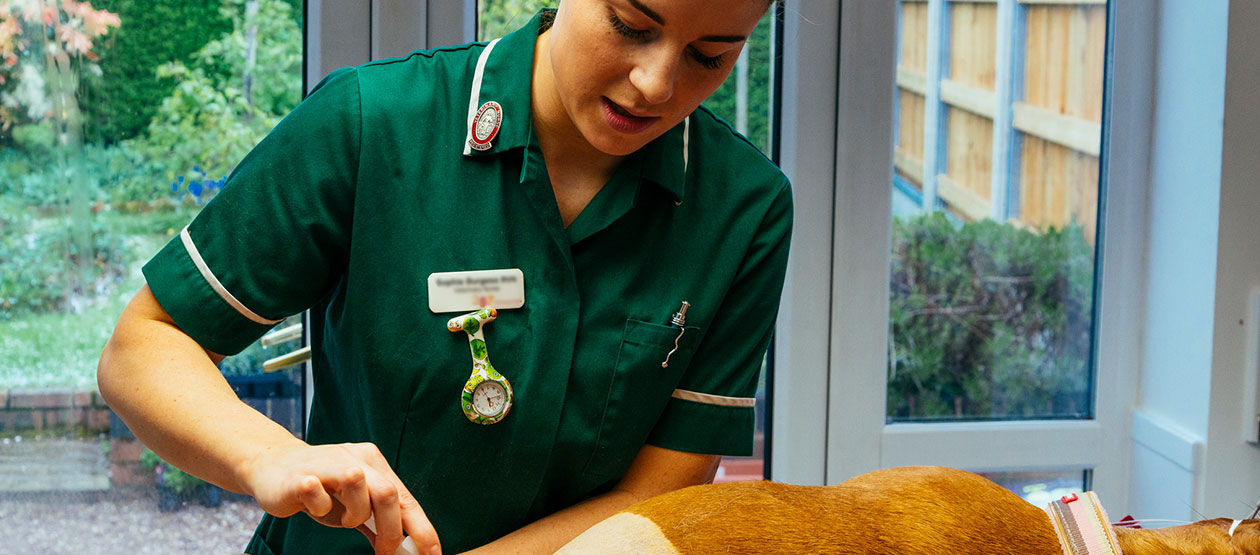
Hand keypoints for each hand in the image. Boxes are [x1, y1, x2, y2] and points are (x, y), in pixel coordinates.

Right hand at [240, 441, 440, 554]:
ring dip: (354, 514)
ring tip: (342, 519)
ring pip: (358, 486)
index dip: (421, 527)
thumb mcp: (355, 505)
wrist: (272, 466)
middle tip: (384, 552)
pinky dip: (321, 508)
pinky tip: (315, 505)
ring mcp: (329, 463)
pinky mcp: (301, 475)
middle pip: (389, 492)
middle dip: (391, 530)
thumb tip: (405, 549)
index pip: (406, 497)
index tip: (431, 552)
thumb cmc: (320, 489)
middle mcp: (356, 458)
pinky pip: (318, 494)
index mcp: (374, 464)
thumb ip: (378, 521)